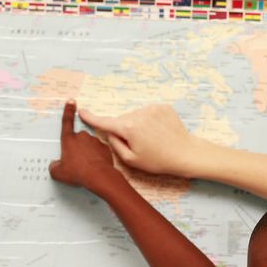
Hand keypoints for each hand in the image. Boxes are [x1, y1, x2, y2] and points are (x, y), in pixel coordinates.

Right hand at [49, 100, 120, 190]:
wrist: (99, 177)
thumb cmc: (78, 173)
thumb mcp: (59, 173)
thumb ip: (54, 167)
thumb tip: (54, 165)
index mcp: (69, 140)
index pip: (67, 122)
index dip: (68, 111)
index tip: (71, 101)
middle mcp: (82, 137)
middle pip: (78, 139)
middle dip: (78, 148)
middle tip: (78, 162)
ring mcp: (95, 141)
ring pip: (90, 145)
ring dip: (88, 152)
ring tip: (87, 166)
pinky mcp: (105, 147)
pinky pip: (99, 150)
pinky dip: (97, 156)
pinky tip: (96, 166)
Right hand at [80, 104, 200, 177]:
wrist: (185, 153)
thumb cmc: (158, 160)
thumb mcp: (131, 160)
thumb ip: (114, 145)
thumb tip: (109, 133)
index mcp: (128, 128)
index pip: (105, 122)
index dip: (92, 117)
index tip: (82, 110)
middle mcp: (138, 114)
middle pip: (123, 120)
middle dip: (126, 131)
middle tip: (140, 145)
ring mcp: (151, 108)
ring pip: (136, 116)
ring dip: (139, 125)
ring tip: (152, 139)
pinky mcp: (162, 106)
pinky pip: (148, 113)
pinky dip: (150, 121)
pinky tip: (159, 132)